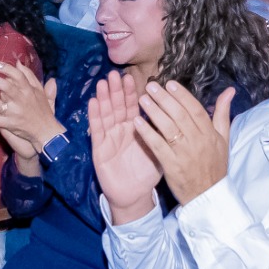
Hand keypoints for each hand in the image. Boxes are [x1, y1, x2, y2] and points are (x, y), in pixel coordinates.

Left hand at [0, 61, 61, 159]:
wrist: (46, 132)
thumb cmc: (42, 109)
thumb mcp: (39, 91)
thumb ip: (30, 76)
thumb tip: (18, 63)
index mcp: (29, 91)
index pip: (18, 77)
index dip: (7, 69)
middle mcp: (21, 100)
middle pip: (6, 88)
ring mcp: (14, 113)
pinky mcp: (10, 125)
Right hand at [87, 71, 163, 217]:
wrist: (134, 195)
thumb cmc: (147, 171)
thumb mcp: (159, 149)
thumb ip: (163, 131)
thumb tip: (175, 111)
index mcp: (135, 128)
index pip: (133, 106)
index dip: (131, 92)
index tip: (131, 76)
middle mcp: (120, 130)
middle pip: (118, 106)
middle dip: (116, 90)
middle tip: (114, 73)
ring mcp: (109, 138)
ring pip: (106, 114)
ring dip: (104, 98)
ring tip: (102, 83)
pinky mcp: (99, 149)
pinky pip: (97, 131)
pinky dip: (94, 116)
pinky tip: (93, 102)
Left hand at [134, 80, 234, 205]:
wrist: (208, 196)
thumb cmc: (215, 166)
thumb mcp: (223, 138)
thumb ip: (223, 113)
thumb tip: (229, 91)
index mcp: (210, 133)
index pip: (195, 109)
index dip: (182, 95)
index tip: (169, 83)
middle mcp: (197, 141)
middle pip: (179, 115)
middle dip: (164, 98)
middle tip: (151, 86)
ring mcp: (183, 153)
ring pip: (167, 127)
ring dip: (153, 111)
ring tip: (142, 99)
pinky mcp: (171, 165)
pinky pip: (157, 145)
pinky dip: (147, 133)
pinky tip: (137, 122)